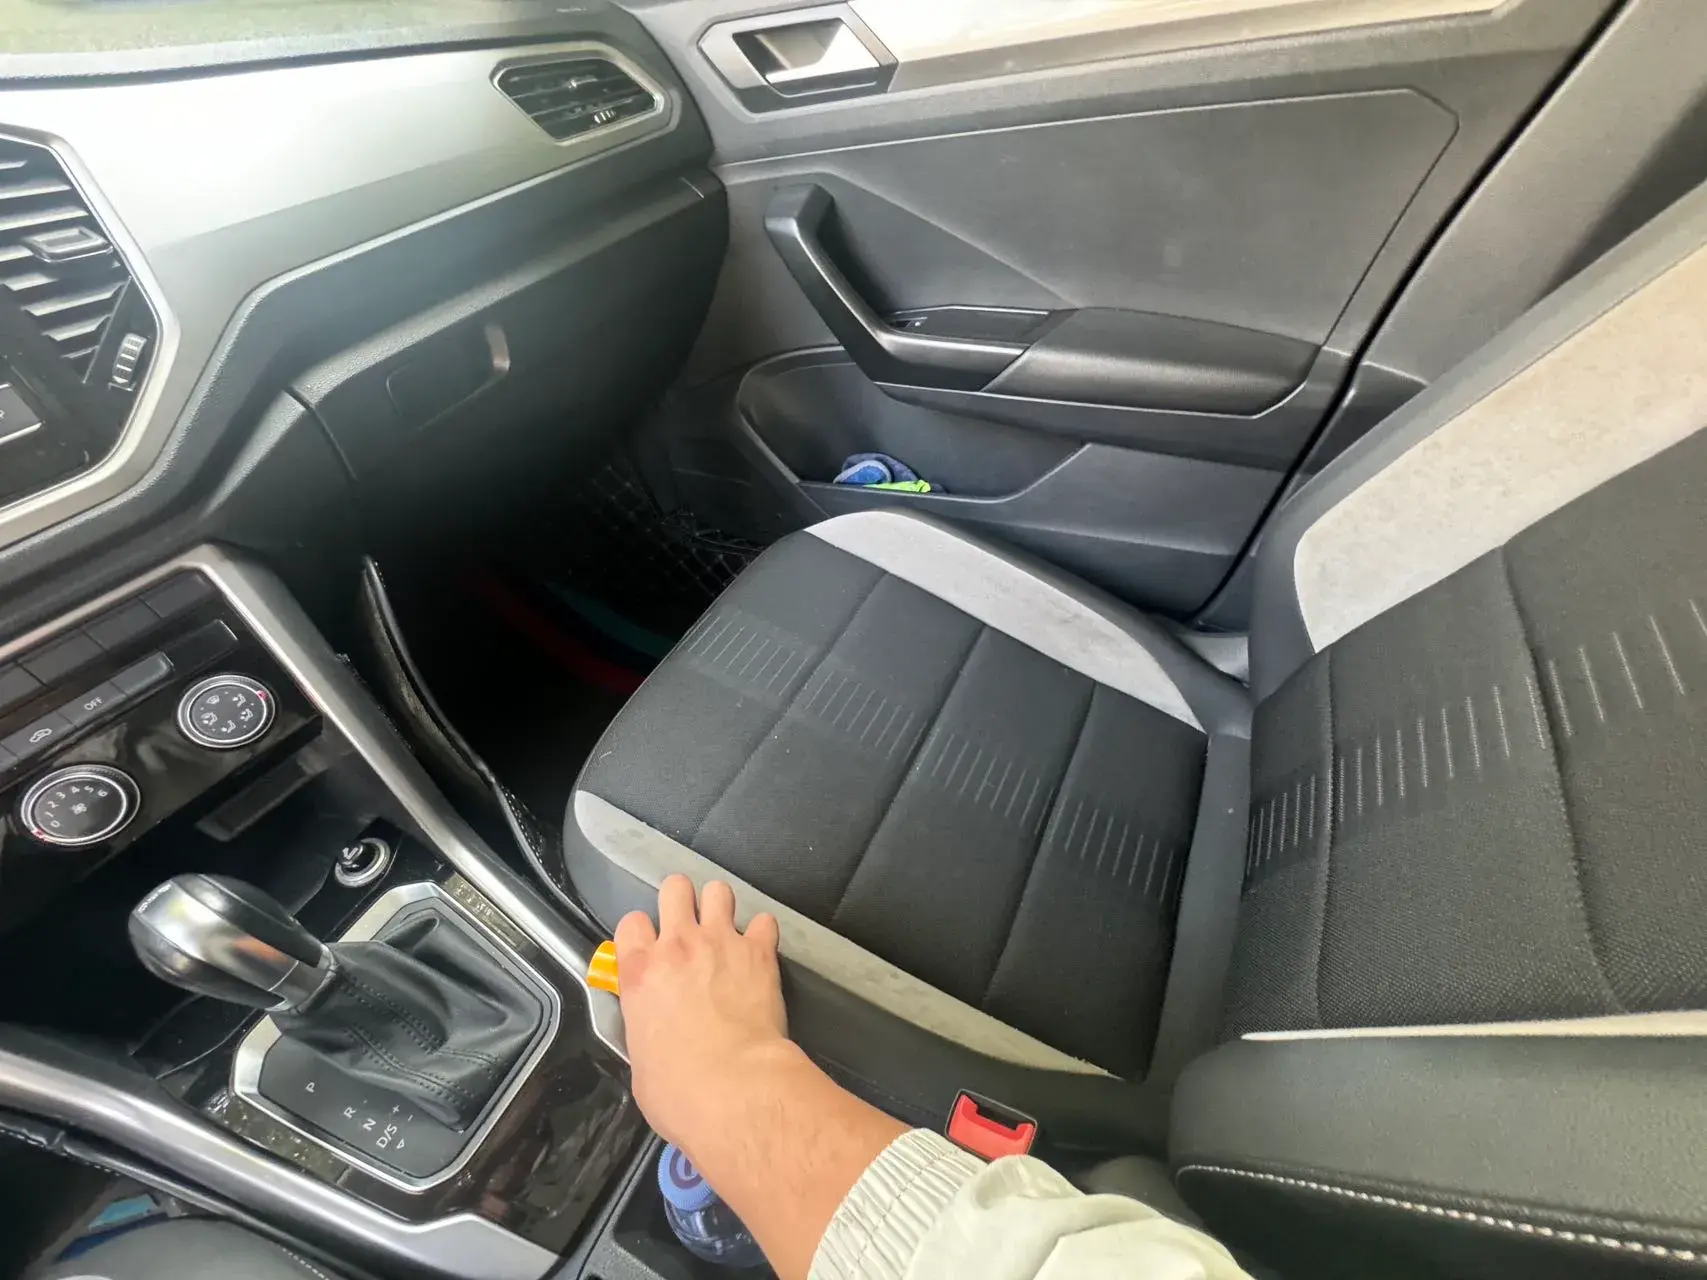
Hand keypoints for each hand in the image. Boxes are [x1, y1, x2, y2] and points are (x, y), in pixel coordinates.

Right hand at [615, 874, 791, 1152]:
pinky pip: (764, 922)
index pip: (630, 922)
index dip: (641, 932)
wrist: (734, 1087)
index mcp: (639, 972)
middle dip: (681, 900)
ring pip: (718, 891)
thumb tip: (655, 1034)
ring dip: (721, 907)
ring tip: (725, 929)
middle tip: (689, 924)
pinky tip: (761, 951)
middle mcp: (678, 946)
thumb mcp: (640, 1061)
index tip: (650, 947)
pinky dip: (762, 934)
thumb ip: (645, 1029)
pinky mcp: (759, 952)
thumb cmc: (678, 1090)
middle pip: (674, 889)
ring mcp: (721, 943)